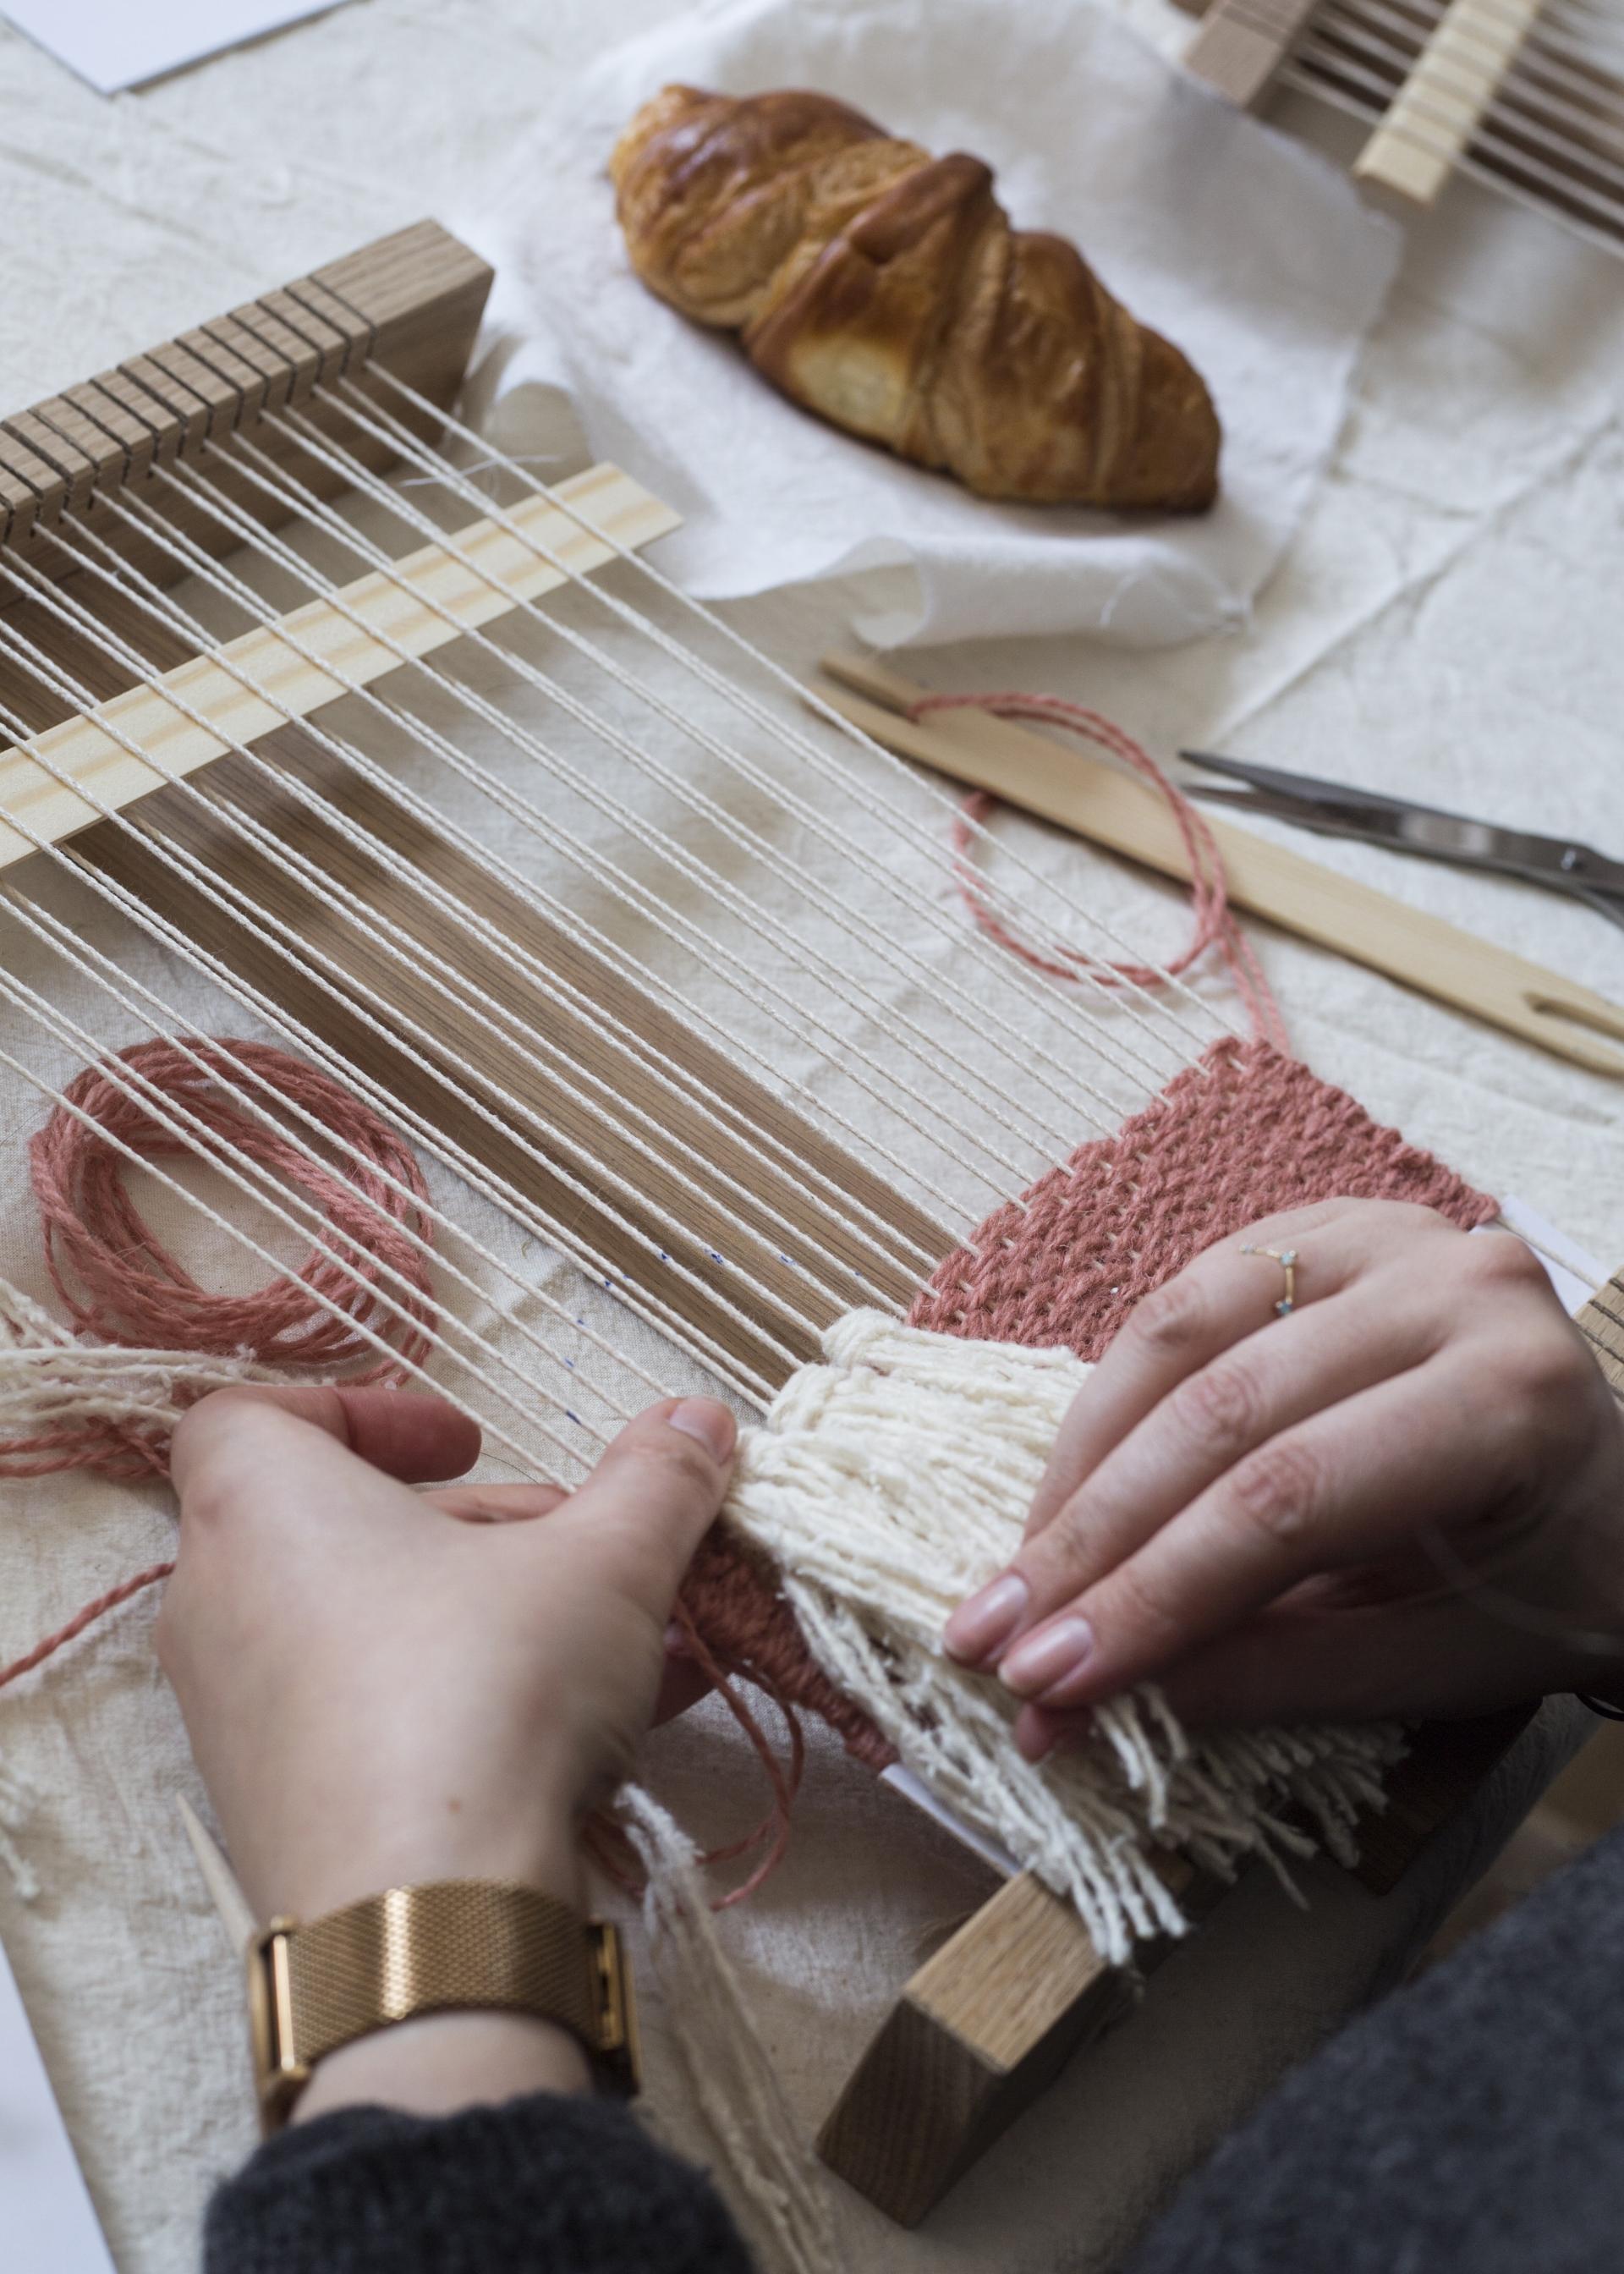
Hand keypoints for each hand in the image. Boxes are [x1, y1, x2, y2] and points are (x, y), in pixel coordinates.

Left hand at [157, 1384, 734, 2114]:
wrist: (424, 1919)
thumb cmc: (484, 1689)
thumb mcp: (604, 1561)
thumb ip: (655, 1479)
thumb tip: (699, 1414)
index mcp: (259, 1505)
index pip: (250, 1414)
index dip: (359, 1410)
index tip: (470, 1445)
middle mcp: (222, 1603)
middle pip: (345, 1527)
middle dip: (482, 1530)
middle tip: (582, 1548)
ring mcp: (239, 1719)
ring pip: (371, 1631)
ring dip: (495, 1619)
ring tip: (626, 1643)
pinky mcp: (277, 1812)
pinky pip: (374, 1722)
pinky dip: (468, 1703)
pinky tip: (607, 1730)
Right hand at [942, 1200, 1623, 1759]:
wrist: (1618, 1492)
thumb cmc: (1547, 1587)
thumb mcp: (1434, 1664)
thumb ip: (1269, 1674)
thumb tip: (1086, 1702)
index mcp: (1511, 1398)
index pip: (1289, 1502)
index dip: (1153, 1594)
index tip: (1047, 1683)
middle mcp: (1453, 1285)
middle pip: (1221, 1413)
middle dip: (1089, 1540)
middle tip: (991, 1641)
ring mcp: (1385, 1234)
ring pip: (1178, 1334)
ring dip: (1077, 1465)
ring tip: (1012, 1574)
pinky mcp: (1323, 1228)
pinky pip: (1183, 1302)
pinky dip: (1110, 1400)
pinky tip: (1067, 1487)